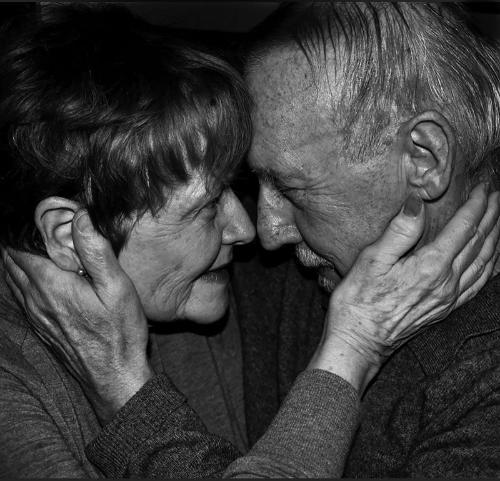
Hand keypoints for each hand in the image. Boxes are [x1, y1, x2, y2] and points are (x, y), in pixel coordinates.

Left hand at [2, 210, 152, 423]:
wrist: (113, 378)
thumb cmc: (119, 334)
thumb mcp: (117, 289)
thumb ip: (96, 251)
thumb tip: (81, 216)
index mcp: (51, 285)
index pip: (19, 245)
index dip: (23, 225)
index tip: (39, 211)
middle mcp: (35, 299)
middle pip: (10, 259)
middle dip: (18, 237)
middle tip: (38, 222)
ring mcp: (35, 315)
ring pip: (11, 276)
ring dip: (17, 255)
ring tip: (35, 240)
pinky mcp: (40, 326)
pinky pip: (20, 294)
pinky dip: (22, 275)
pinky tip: (37, 272)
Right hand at [310, 184, 499, 392]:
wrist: (358, 342)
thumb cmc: (358, 302)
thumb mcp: (371, 261)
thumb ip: (399, 231)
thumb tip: (417, 203)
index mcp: (430, 267)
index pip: (463, 229)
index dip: (476, 206)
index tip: (484, 188)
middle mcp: (446, 283)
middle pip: (478, 244)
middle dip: (491, 217)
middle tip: (498, 197)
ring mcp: (448, 299)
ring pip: (484, 264)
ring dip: (494, 239)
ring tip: (499, 221)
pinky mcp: (444, 310)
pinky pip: (478, 285)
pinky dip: (490, 267)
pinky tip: (491, 261)